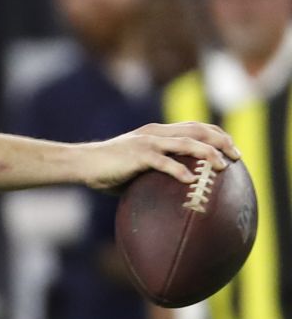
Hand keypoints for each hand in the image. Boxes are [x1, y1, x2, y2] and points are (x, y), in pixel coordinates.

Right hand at [78, 121, 239, 191]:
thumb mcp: (135, 166)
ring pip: (187, 142)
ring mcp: (148, 143)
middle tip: (236, 157)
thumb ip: (154, 170)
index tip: (231, 148)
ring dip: (208, 154)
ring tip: (222, 167)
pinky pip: (165, 162)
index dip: (217, 135)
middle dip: (221, 142)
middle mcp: (156, 133)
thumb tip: (169, 191)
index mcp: (157, 132)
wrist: (82, 163)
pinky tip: (192, 180)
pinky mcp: (139, 155)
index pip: (195, 127)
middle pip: (198, 131)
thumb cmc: (106, 169)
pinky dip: (181, 170)